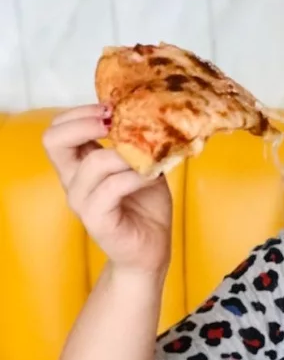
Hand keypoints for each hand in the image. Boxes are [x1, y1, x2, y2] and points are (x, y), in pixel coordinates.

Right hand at [42, 104, 172, 274]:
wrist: (152, 249)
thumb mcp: (143, 167)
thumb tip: (149, 117)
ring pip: (94, 162)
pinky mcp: (96, 220)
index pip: (58, 130)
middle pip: (54, 140)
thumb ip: (137, 146)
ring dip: (126, 154)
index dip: (81, 114)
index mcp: (78, 166)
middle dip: (86, 123)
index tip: (113, 109)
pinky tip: (150, 177)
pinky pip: (112, 187)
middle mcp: (73, 182)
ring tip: (148, 159)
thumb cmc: (146, 208)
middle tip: (116, 122)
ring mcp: (82, 202)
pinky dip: (134, 177)